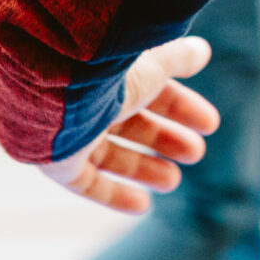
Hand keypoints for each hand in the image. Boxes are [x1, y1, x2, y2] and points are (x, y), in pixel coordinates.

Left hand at [39, 37, 220, 213]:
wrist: (49, 87)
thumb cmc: (103, 66)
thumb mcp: (152, 62)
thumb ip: (177, 58)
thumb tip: (202, 52)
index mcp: (107, 68)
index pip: (147, 89)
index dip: (180, 107)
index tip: (210, 123)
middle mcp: (84, 98)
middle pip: (129, 123)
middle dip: (164, 138)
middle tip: (197, 152)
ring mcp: (67, 131)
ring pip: (108, 154)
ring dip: (143, 168)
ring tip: (174, 180)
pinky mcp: (54, 162)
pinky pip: (85, 183)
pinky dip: (113, 194)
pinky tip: (142, 207)